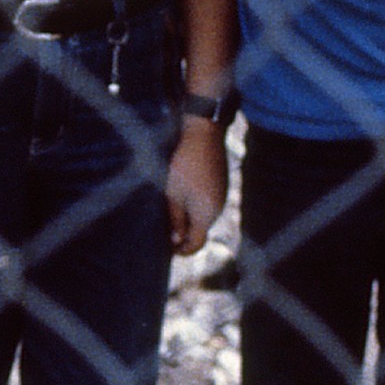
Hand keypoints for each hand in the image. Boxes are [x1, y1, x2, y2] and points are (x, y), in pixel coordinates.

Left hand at [165, 122, 228, 254]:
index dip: (181, 251)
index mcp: (206, 214)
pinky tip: (181, 194)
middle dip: (183, 234)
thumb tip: (176, 241)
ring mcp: (221, 195)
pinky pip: (207, 202)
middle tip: (163, 230)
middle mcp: (218, 208)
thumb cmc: (183, 164)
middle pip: (200, 231)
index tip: (168, 250)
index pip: (196, 244)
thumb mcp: (172, 194)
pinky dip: (195, 205)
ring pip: (204, 216)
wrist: (203, 134)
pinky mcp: (220, 183)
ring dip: (189, 218)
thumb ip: (175, 220)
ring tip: (169, 210)